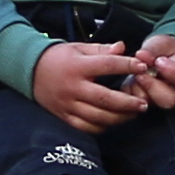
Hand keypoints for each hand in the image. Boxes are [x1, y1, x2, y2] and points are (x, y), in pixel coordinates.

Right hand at [29, 41, 148, 134]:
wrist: (30, 71)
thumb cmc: (59, 58)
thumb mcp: (78, 48)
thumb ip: (101, 49)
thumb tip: (123, 47)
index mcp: (78, 66)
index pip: (107, 65)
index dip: (127, 66)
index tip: (142, 67)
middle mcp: (73, 87)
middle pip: (104, 98)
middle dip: (127, 102)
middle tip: (144, 104)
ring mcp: (67, 104)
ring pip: (97, 116)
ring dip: (119, 117)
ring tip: (134, 114)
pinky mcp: (63, 117)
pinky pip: (85, 127)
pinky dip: (102, 127)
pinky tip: (113, 121)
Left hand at [134, 35, 174, 106]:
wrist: (155, 57)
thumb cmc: (162, 50)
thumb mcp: (160, 43)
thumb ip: (153, 49)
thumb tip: (142, 55)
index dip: (171, 71)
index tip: (159, 61)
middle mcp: (173, 92)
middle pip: (168, 100)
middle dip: (151, 86)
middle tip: (142, 73)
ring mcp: (156, 100)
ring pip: (147, 102)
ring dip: (137, 87)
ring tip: (135, 74)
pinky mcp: (139, 103)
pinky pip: (131, 104)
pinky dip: (127, 90)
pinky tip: (128, 80)